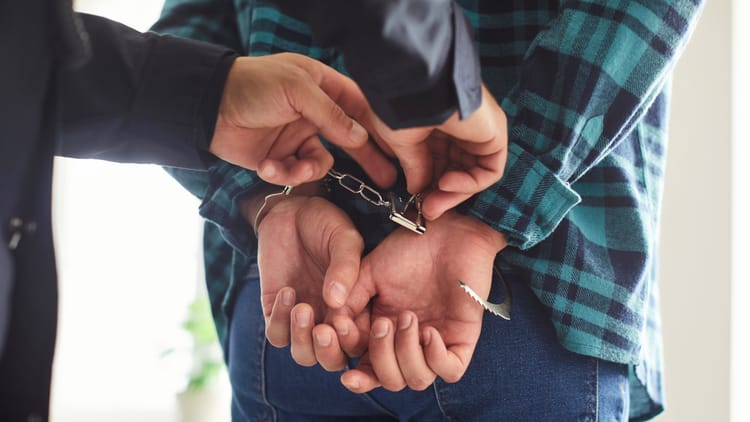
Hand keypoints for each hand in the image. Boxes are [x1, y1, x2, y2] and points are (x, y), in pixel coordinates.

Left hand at [211, 53, 394, 186]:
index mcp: (323, 87)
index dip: (379, 129)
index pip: (360, 108)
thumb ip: (331, 114)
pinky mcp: (281, 157)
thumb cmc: (252, 85)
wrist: (207, 108)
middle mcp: (315, 112)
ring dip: (307, 170)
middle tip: (386, 180)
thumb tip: (360, 138)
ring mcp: (298, 136)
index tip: (397, 149)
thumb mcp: (297, 89)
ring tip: (291, 167)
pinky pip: (296, 173)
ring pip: (322, 163)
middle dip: (366, 160)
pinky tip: (266, 166)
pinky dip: (283, 173)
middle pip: (351, 139)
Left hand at [252, 193, 363, 366]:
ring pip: (304, 355)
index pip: (362, 342)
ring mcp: (304, 319)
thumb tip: (335, 301)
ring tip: (302, 308)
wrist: (291, 211)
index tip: (343, 320)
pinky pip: (277, 335)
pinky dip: (280, 320)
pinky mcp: (276, 311)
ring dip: (302, 340)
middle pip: (333, 359)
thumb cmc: (326, 223)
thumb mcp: (344, 239)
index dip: (353, 340)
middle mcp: (332, 320)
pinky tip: (287, 291)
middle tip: (322, 330)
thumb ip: (345, 267)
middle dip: (328, 351)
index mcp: (358, 308)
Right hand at [289, 211, 506, 391]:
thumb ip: (349, 300)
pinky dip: (436, 358)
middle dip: (380, 357)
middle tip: (382, 324)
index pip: (366, 370)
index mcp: (384, 332)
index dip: (353, 368)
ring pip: (416, 380)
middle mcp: (408, 343)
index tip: (341, 338)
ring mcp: (436, 343)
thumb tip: (332, 327)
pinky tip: (429, 332)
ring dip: (406, 354)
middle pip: (389, 380)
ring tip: (408, 318)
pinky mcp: (462, 338)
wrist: (447, 231)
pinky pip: (450, 371)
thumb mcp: (369, 272)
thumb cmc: (409, 249)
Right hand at [366, 85, 507, 218]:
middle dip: (440, 194)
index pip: (439, 163)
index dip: (427, 185)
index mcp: (437, 124)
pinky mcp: (495, 134)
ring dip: (453, 194)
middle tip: (425, 211)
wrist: (417, 85)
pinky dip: (470, 184)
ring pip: (473, 174)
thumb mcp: (402, 142)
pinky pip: (489, 170)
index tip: (414, 202)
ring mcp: (479, 131)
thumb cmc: (402, 104)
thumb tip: (416, 190)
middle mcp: (460, 127)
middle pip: (457, 171)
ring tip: (432, 202)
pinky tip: (446, 184)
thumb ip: (414, 167)